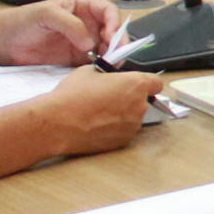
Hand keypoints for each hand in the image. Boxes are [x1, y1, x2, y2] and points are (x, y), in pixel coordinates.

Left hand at [0, 0, 124, 64]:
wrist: (3, 43)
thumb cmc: (23, 21)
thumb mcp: (46, 14)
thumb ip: (70, 24)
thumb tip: (90, 42)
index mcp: (82, 7)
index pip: (108, 12)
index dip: (115, 23)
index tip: (112, 36)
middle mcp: (86, 24)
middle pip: (112, 31)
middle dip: (118, 42)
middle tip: (116, 55)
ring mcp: (82, 43)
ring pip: (106, 48)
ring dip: (111, 56)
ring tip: (109, 64)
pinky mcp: (75, 60)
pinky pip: (94, 63)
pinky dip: (100, 67)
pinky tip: (99, 71)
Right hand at [26, 68, 165, 156]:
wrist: (57, 123)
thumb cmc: (72, 95)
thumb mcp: (90, 71)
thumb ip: (109, 73)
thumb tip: (111, 77)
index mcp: (135, 85)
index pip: (156, 83)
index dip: (146, 83)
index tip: (136, 84)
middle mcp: (139, 106)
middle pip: (144, 101)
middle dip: (131, 98)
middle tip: (110, 97)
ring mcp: (132, 126)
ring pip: (134, 117)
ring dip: (124, 114)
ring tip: (100, 112)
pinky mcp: (123, 141)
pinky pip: (125, 131)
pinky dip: (116, 128)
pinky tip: (98, 125)